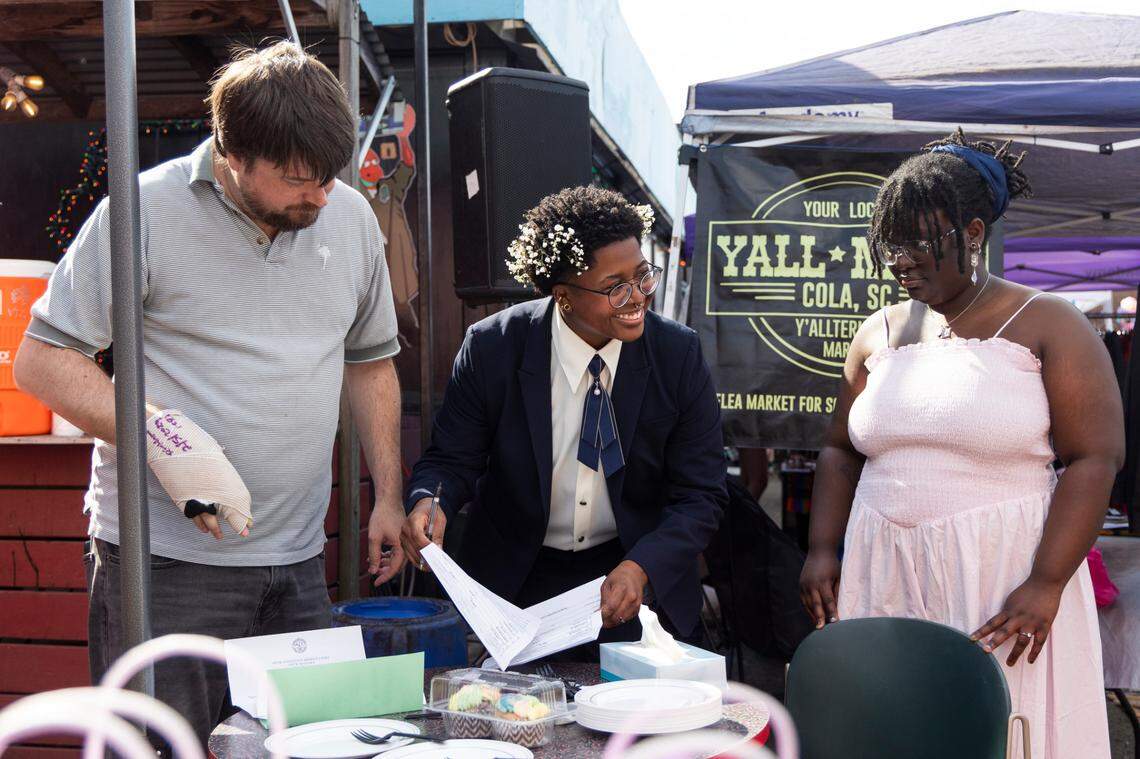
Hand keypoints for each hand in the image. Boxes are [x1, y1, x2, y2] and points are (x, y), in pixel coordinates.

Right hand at [145, 408, 250, 538]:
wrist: (172, 441)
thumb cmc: (194, 443)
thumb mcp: (213, 453)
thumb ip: (220, 465)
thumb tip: (224, 462)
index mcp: (224, 479)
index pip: (238, 504)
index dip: (242, 518)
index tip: (248, 527)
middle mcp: (211, 490)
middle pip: (224, 514)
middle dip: (234, 524)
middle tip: (242, 532)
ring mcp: (196, 496)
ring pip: (208, 518)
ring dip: (214, 527)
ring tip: (219, 536)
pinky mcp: (182, 499)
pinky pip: (193, 515)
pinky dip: (199, 522)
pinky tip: (203, 528)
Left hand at [367, 501, 406, 584]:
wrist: (389, 502)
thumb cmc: (382, 516)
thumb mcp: (374, 538)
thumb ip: (374, 556)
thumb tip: (373, 570)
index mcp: (401, 546)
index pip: (394, 568)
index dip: (384, 577)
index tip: (376, 583)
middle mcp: (406, 546)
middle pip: (397, 565)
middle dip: (385, 571)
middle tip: (374, 575)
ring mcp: (405, 542)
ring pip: (397, 559)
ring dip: (386, 563)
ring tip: (374, 565)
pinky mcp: (402, 538)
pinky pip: (397, 552)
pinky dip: (388, 556)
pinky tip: (380, 555)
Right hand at [400, 497, 446, 572]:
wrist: (423, 506)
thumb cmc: (431, 511)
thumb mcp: (439, 520)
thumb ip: (438, 536)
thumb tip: (438, 551)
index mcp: (414, 520)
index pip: (418, 536)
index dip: (426, 546)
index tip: (434, 554)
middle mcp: (405, 529)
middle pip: (413, 546)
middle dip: (425, 557)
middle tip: (435, 565)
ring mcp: (402, 536)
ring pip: (410, 553)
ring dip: (420, 561)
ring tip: (431, 567)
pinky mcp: (403, 542)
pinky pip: (409, 554)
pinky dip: (416, 560)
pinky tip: (424, 564)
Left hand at [600, 560, 646, 627]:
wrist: (634, 574)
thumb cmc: (620, 577)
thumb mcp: (607, 584)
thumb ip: (604, 599)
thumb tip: (600, 612)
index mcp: (621, 588)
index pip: (611, 607)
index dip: (603, 614)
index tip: (598, 617)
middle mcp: (631, 597)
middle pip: (617, 615)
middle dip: (608, 620)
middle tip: (601, 621)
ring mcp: (636, 603)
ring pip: (622, 619)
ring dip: (614, 622)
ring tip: (607, 619)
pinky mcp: (638, 608)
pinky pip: (627, 618)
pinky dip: (620, 619)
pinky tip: (615, 615)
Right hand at [799, 549, 841, 628]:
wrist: (819, 551)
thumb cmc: (832, 564)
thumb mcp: (838, 577)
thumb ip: (837, 591)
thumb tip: (837, 607)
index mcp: (823, 581)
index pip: (828, 600)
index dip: (831, 611)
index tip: (835, 622)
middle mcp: (811, 583)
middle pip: (815, 604)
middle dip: (819, 617)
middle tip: (821, 628)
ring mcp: (804, 584)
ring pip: (808, 603)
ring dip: (813, 614)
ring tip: (818, 625)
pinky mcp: (800, 584)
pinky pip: (804, 599)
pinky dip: (808, 608)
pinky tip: (813, 615)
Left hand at [971, 577, 1063, 665]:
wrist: (1045, 583)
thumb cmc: (1027, 591)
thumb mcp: (1012, 600)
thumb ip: (1007, 614)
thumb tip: (1000, 626)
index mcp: (1008, 610)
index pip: (992, 623)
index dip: (981, 631)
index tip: (971, 639)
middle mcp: (1018, 617)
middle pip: (1004, 632)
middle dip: (994, 642)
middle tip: (985, 652)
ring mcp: (1032, 622)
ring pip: (1021, 641)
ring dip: (1015, 653)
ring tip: (1009, 664)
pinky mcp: (1044, 626)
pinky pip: (1039, 642)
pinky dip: (1034, 653)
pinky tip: (1029, 660)